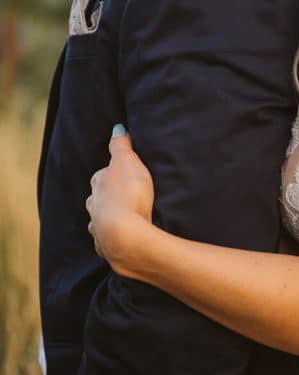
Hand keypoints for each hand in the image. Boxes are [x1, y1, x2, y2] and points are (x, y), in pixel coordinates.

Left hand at [86, 124, 154, 274]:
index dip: (112, 173)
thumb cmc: (128, 196)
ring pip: (99, 219)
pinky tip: (119, 239)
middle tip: (123, 196)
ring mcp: (98, 227)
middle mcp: (93, 205)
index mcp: (98, 184)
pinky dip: (111, 238)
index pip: (102, 175)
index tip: (123, 173)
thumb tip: (116, 128)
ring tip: (123, 218)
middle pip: (98, 198)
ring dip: (108, 217)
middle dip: (107, 197)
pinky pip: (107, 240)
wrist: (125, 236)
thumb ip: (121, 146)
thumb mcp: (127, 162)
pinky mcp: (107, 247)